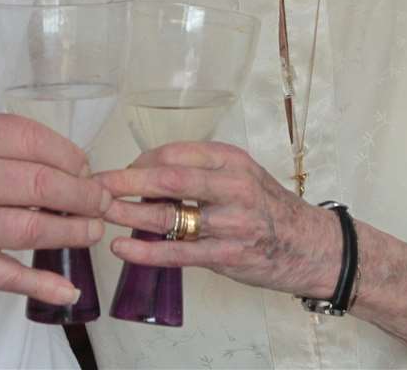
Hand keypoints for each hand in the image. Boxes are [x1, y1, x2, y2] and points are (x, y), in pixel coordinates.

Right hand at [0, 114, 110, 305]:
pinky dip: (44, 284)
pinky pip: (10, 276)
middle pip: (42, 184)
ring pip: (34, 228)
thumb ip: (9, 149)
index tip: (86, 168)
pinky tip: (69, 287)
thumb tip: (75, 170)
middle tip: (102, 201)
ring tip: (93, 231)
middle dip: (83, 195)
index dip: (71, 156)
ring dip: (74, 232)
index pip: (34, 140)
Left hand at [94, 142, 341, 299]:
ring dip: (128, 214)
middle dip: (124, 181)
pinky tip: (122, 248)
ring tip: (101, 214)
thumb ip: (200, 172)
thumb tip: (146, 174)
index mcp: (231, 159)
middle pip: (167, 177)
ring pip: (169, 215)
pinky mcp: (229, 256)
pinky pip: (179, 253)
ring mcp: (232, 222)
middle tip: (94, 186)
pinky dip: (146, 251)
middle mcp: (232, 185)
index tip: (120, 172)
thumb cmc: (269, 209)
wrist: (312, 247)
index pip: (174, 152)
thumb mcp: (240, 176)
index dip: (139, 161)